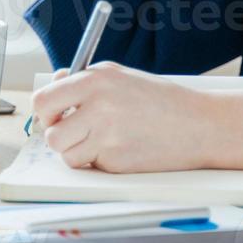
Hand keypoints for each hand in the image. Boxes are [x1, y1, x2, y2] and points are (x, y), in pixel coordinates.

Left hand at [30, 61, 217, 172]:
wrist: (198, 125)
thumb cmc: (160, 99)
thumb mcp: (120, 75)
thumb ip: (84, 79)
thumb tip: (54, 84)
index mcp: (95, 81)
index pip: (43, 100)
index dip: (45, 111)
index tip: (54, 115)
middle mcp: (97, 108)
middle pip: (51, 135)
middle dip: (59, 136)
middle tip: (74, 132)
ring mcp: (106, 138)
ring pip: (67, 155)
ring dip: (78, 151)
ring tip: (101, 140)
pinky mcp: (116, 163)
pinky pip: (90, 166)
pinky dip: (98, 162)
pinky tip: (120, 148)